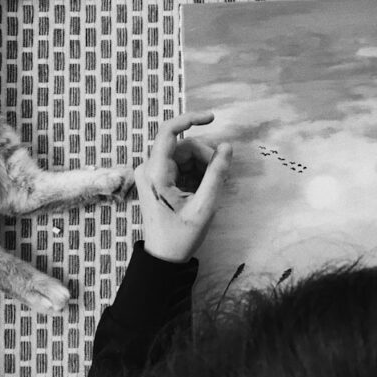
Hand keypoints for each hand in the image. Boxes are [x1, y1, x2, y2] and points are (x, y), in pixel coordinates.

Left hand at [134, 112, 232, 262]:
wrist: (163, 259)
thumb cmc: (181, 236)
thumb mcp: (204, 206)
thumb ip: (216, 173)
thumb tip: (227, 146)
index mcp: (155, 172)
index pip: (169, 132)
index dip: (191, 119)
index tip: (212, 118)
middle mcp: (148, 168)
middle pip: (183, 146)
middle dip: (204, 156)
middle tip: (220, 175)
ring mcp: (151, 173)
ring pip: (183, 155)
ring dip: (201, 166)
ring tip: (211, 188)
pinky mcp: (156, 179)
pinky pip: (180, 166)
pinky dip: (195, 173)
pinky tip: (202, 190)